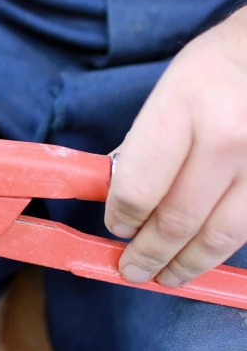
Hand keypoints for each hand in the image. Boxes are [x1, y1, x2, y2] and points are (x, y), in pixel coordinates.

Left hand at [105, 6, 246, 287]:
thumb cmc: (211, 72)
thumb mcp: (164, 96)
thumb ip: (141, 149)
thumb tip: (117, 197)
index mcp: (181, 113)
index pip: (139, 187)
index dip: (122, 217)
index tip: (116, 228)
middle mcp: (225, 141)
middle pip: (177, 219)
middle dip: (149, 253)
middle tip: (132, 270)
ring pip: (220, 236)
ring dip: (187, 265)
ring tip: (166, 278)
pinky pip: (246, 228)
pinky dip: (219, 249)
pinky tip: (202, 258)